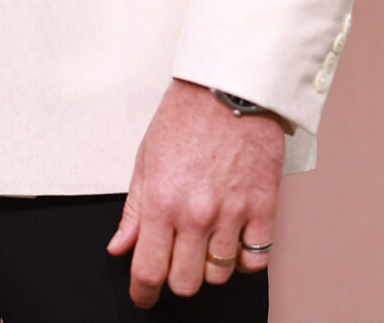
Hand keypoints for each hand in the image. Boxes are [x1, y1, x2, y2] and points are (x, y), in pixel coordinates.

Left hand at [106, 79, 283, 306]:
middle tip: (175, 264)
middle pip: (185, 282)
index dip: (143, 293)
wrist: (229, 87)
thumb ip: (134, 211)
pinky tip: (235, 246)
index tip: (143, 296)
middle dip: (175, 280)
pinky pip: (256, 259)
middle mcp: (197, 214)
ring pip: (219, 276)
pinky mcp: (264, 207)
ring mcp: (233, 213)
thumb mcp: (145, 160)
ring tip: (205, 247)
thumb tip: (119, 247)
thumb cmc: (185, 117)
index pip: (149, 271)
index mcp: (162, 203)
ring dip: (210, 269)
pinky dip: (244, 261)